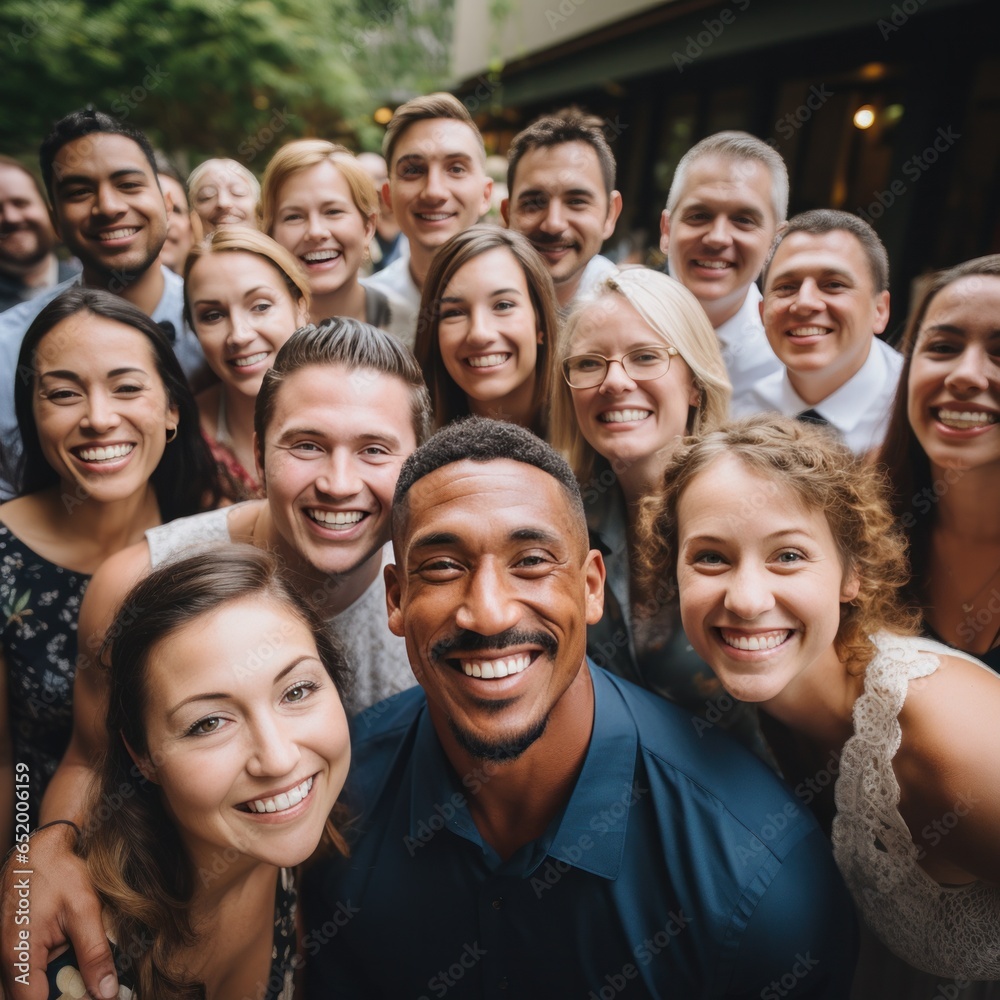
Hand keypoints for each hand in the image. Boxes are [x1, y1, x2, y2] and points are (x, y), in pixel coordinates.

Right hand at [0, 824, 117, 999]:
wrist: (41, 850)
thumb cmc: (59, 874)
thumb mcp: (84, 911)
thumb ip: (95, 954)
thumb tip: (107, 992)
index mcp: (19, 957)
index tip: (94, 997)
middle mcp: (9, 962)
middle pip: (34, 998)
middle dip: (66, 995)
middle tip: (98, 988)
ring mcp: (11, 957)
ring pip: (34, 988)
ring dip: (62, 984)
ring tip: (93, 977)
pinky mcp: (18, 951)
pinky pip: (34, 974)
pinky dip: (57, 972)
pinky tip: (80, 962)